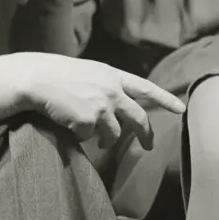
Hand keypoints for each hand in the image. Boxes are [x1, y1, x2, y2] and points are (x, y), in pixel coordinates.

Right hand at [0, 52, 184, 151]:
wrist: (37, 78)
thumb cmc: (59, 75)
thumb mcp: (90, 73)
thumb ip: (108, 87)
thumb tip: (120, 109)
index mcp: (114, 76)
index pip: (146, 88)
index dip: (165, 99)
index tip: (181, 108)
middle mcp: (113, 91)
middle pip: (139, 119)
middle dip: (146, 135)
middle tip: (149, 146)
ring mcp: (102, 107)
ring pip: (113, 135)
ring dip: (105, 140)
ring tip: (94, 138)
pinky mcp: (89, 121)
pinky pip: (89, 138)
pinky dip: (82, 136)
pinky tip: (71, 124)